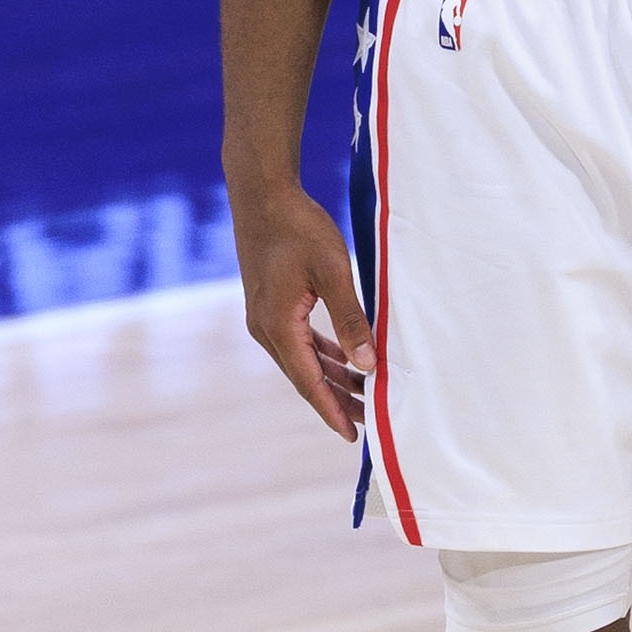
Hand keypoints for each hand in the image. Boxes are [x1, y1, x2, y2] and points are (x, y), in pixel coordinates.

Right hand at [232, 183, 377, 439]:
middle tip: (369, 421)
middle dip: (337, 400)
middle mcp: (266, 329)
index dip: (333, 410)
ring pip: (303, 361)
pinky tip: (344, 359)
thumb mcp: (333, 272)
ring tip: (363, 394)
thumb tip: (368, 364)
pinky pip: (298, 342)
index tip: (353, 435)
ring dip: (331, 377)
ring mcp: (265, 318)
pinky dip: (322, 355)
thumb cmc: (299, 228)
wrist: (262, 196)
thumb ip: (351, 320)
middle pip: (306, 377)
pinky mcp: (270, 306)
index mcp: (279, 326)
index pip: (310, 381)